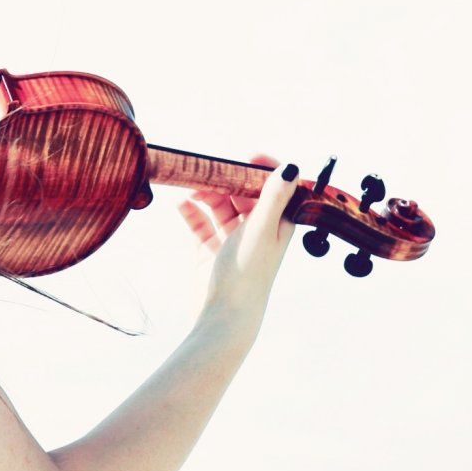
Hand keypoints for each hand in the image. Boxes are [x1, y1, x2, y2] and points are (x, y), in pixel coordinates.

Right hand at [176, 152, 298, 328]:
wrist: (223, 315)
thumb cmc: (247, 274)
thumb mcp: (261, 230)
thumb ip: (273, 197)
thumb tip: (290, 167)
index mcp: (277, 223)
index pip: (275, 187)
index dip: (263, 169)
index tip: (247, 155)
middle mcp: (256, 229)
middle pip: (242, 193)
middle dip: (226, 179)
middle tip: (207, 169)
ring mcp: (231, 239)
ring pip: (219, 206)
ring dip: (206, 193)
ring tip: (190, 187)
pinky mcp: (209, 250)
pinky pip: (200, 224)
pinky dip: (191, 212)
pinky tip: (181, 204)